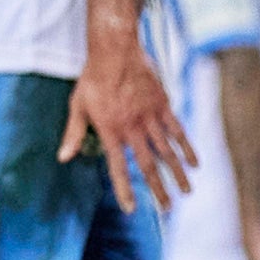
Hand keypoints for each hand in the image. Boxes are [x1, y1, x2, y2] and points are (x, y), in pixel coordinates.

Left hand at [58, 33, 193, 210]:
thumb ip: (73, 134)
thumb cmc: (93, 78)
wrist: (115, 49)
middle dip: (158, 189)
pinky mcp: (163, 105)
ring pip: (167, 151)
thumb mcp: (77, 105)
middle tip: (167, 209)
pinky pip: (178, 131)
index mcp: (109, 130)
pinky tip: (195, 163)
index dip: (125, 189)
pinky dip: (187, 148)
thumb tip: (63, 158)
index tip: (132, 208)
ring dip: (178, 173)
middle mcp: (132, 127)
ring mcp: (150, 117)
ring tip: (186, 192)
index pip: (118, 167)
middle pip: (148, 165)